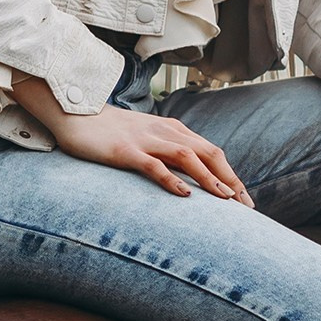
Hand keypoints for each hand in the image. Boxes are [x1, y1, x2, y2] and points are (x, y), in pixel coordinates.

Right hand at [9, 75, 250, 201]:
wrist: (75, 114)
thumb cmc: (110, 132)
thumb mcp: (146, 138)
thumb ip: (168, 152)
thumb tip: (191, 178)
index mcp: (173, 129)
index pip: (212, 151)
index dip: (231, 175)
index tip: (245, 201)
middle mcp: (165, 132)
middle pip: (208, 153)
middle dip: (230, 179)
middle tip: (245, 207)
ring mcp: (145, 140)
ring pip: (187, 157)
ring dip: (208, 179)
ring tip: (225, 200)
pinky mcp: (124, 151)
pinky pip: (152, 165)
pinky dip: (171, 179)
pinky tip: (184, 195)